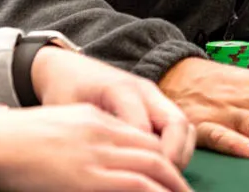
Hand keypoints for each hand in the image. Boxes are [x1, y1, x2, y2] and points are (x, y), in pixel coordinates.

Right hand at [0, 103, 191, 191]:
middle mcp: (104, 132)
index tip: (171, 176)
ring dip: (172, 186)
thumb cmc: (14, 140)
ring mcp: (98, 153)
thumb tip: (91, 167)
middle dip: (175, 175)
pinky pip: (135, 184)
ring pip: (152, 167)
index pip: (142, 137)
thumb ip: (83, 141)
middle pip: (155, 151)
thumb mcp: (58, 130)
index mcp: (96, 120)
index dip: (163, 158)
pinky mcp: (89, 177)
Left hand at [31, 47, 194, 168]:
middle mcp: (144, 90)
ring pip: (184, 126)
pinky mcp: (156, 104)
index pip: (143, 128)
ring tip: (163, 176)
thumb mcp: (68, 113)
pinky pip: (177, 127)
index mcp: (120, 89)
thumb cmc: (64, 91)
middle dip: (174, 156)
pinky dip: (176, 148)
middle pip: (177, 123)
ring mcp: (154, 96)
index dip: (144, 157)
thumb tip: (104, 168)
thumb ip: (90, 138)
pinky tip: (160, 165)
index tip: (138, 180)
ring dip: (180, 153)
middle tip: (161, 180)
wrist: (68, 67)